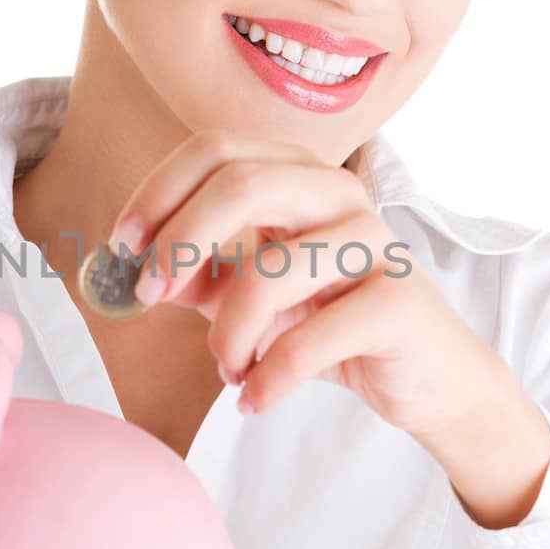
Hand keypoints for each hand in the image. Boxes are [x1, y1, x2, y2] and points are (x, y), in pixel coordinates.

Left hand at [107, 128, 518, 447]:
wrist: (426, 378)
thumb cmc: (333, 326)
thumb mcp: (251, 298)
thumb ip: (196, 277)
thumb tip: (125, 271)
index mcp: (299, 175)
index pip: (216, 148)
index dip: (159, 192)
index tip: (122, 247)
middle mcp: (339, 192)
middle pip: (241, 183)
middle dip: (180, 243)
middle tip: (149, 296)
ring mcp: (376, 240)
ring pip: (270, 270)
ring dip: (228, 334)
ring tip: (227, 371)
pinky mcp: (400, 299)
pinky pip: (311, 337)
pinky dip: (269, 378)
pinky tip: (256, 400)